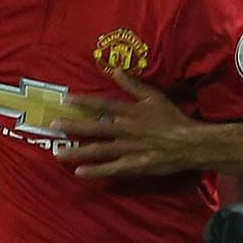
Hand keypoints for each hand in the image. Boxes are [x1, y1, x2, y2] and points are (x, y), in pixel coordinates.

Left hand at [57, 66, 205, 178]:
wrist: (190, 144)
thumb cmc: (173, 119)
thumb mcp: (154, 97)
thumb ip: (133, 85)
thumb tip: (115, 70)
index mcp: (131, 112)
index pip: (102, 105)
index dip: (83, 102)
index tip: (66, 100)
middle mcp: (126, 130)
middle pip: (94, 128)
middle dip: (72, 127)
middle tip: (52, 126)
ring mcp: (128, 149)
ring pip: (98, 150)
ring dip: (77, 152)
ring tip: (58, 153)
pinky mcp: (134, 165)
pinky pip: (111, 169)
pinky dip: (95, 171)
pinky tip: (79, 172)